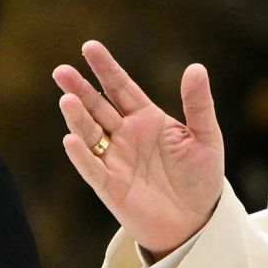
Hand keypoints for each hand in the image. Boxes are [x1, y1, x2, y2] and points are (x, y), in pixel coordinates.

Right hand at [53, 41, 224, 257]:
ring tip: (68, 99)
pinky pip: (92, 168)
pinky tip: (72, 139)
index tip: (89, 47)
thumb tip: (196, 67)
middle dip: (80, 88)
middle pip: (98, 106)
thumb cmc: (201, 176)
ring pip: (91, 133)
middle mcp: (126, 135)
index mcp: (147, 118)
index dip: (106, 68)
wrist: (197, 220)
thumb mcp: (205, 136)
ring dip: (78, 117)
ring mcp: (115, 159)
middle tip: (61, 70)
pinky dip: (82, 155)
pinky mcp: (111, 186)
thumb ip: (198, 104)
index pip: (121, 88)